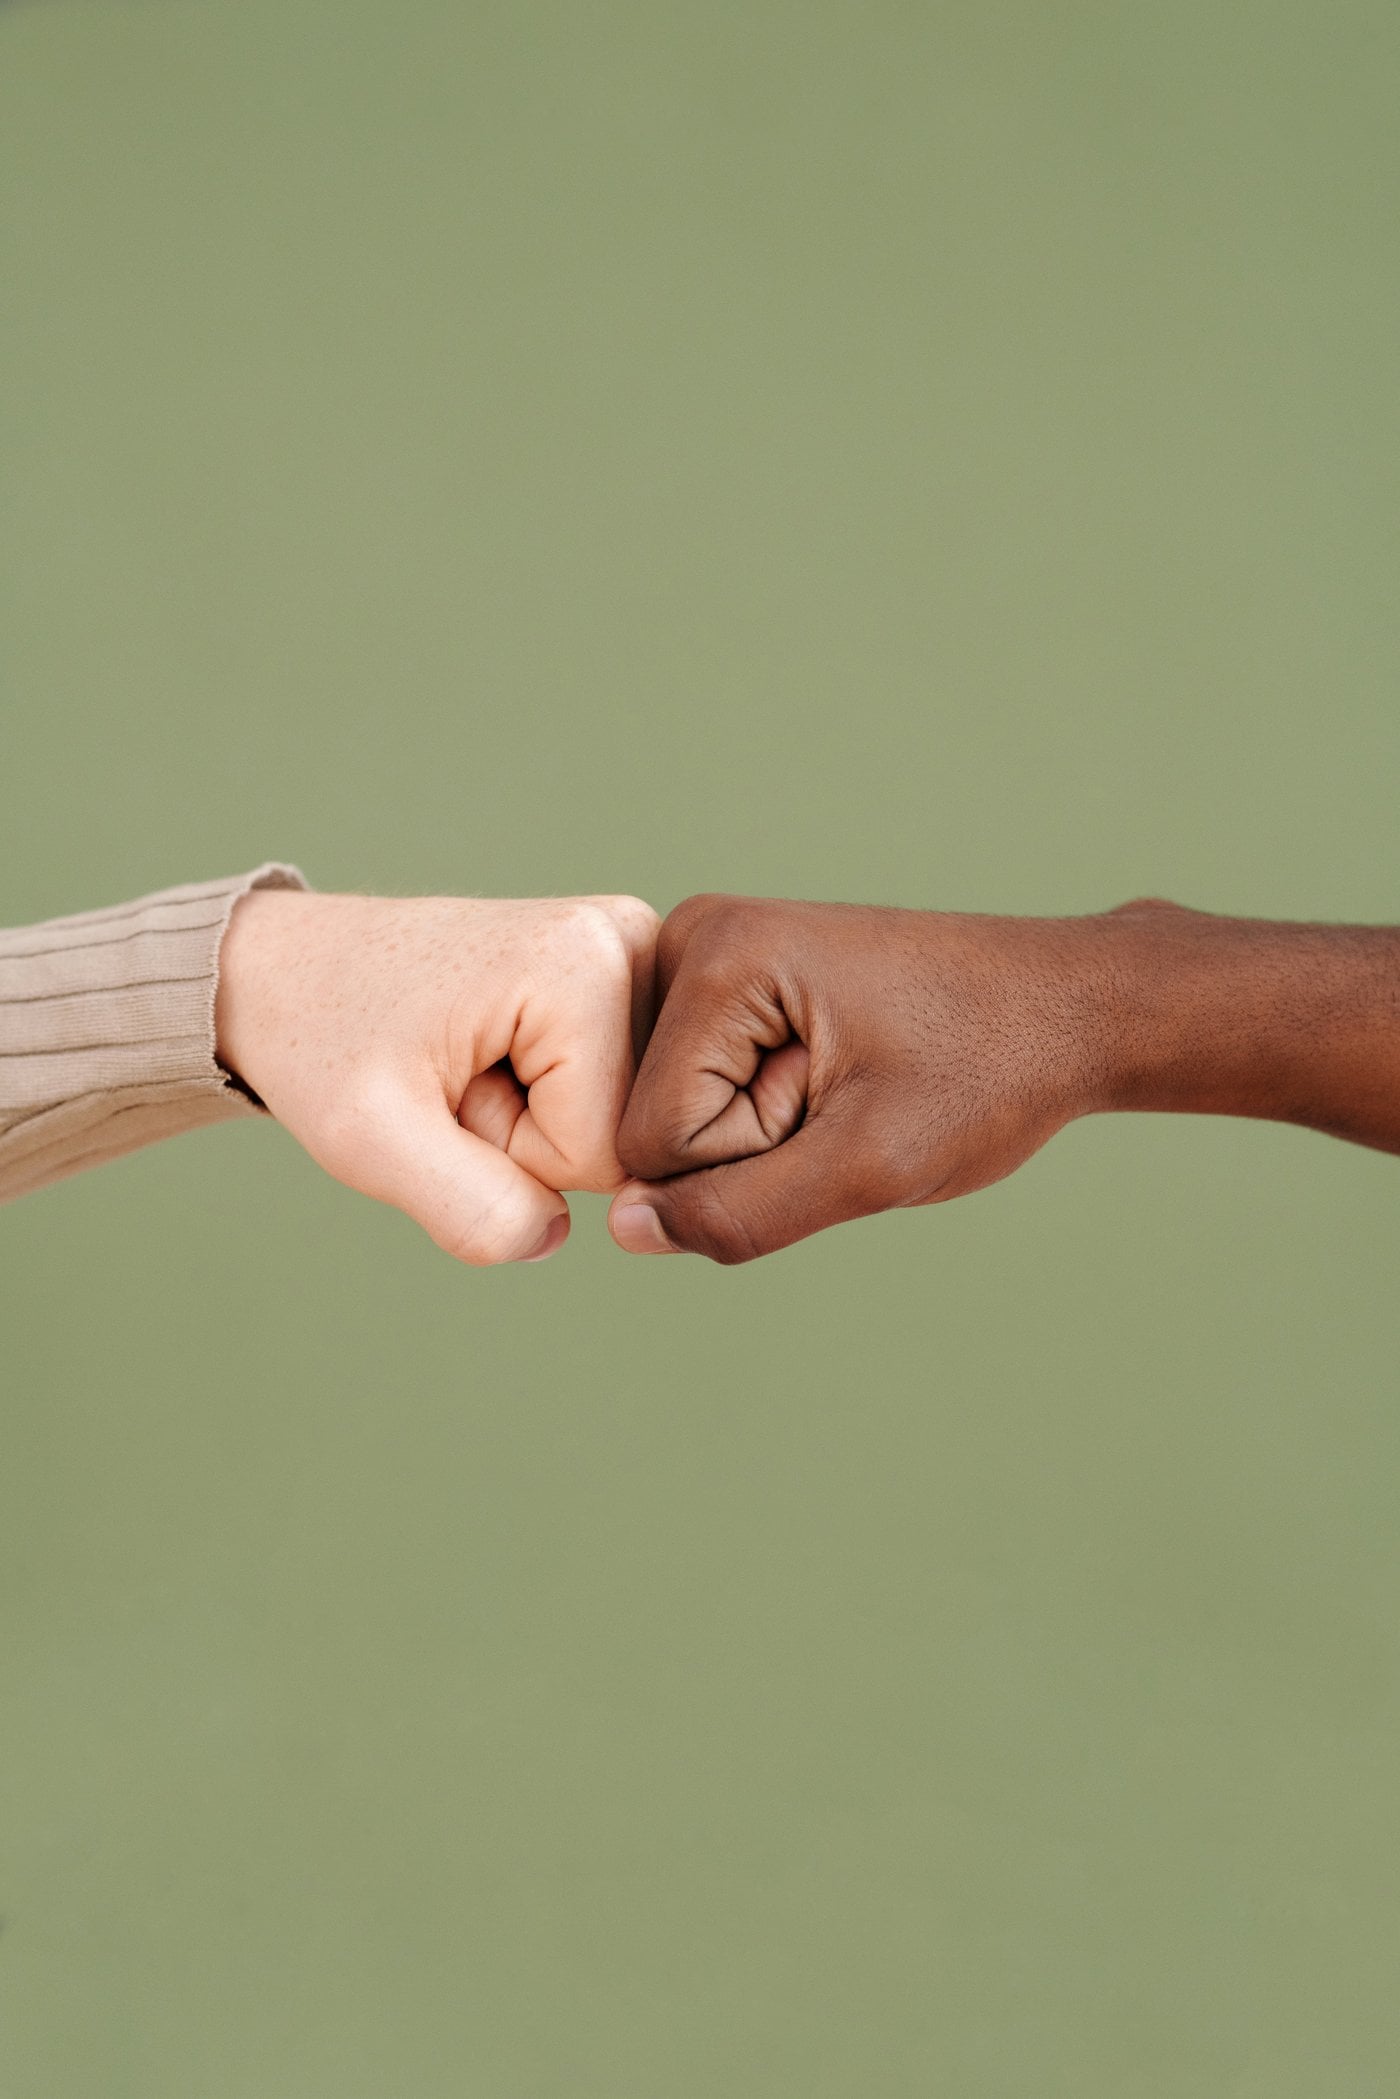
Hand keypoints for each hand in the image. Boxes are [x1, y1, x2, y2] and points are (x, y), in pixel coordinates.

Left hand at [216, 890, 658, 1263]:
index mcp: (587, 963)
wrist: (289, 970)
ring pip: (627, 1117)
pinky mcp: (626, 970)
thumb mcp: (370, 1140)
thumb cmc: (320, 1040)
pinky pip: (618, 1092)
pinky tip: (496, 1052)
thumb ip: (470, 1208)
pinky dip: (551, 1096)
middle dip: (534, 1136)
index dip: (516, 1154)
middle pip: (630, 1131)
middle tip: (454, 1078)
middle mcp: (633, 941)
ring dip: (541, 1117)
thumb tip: (552, 1235)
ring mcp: (637, 951)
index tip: (449, 1091)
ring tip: (468, 1063)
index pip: (606, 1152)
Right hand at [607, 893, 1108, 1261]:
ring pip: (678, 1112)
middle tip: (852, 1092)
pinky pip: (705, 1088)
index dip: (750, 1160)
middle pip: (654, 1120)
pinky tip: (838, 1071)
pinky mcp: (728, 976)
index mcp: (718, 956)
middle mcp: (692, 935)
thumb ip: (741, 1212)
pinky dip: (770, 1107)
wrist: (1069, 1005)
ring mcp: (708, 952)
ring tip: (851, 1080)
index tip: (844, 1103)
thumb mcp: (872, 1166)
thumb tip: (625, 1229)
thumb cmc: (987, 1071)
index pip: (650, 1139)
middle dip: (751, 1143)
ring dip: (763, 1130)